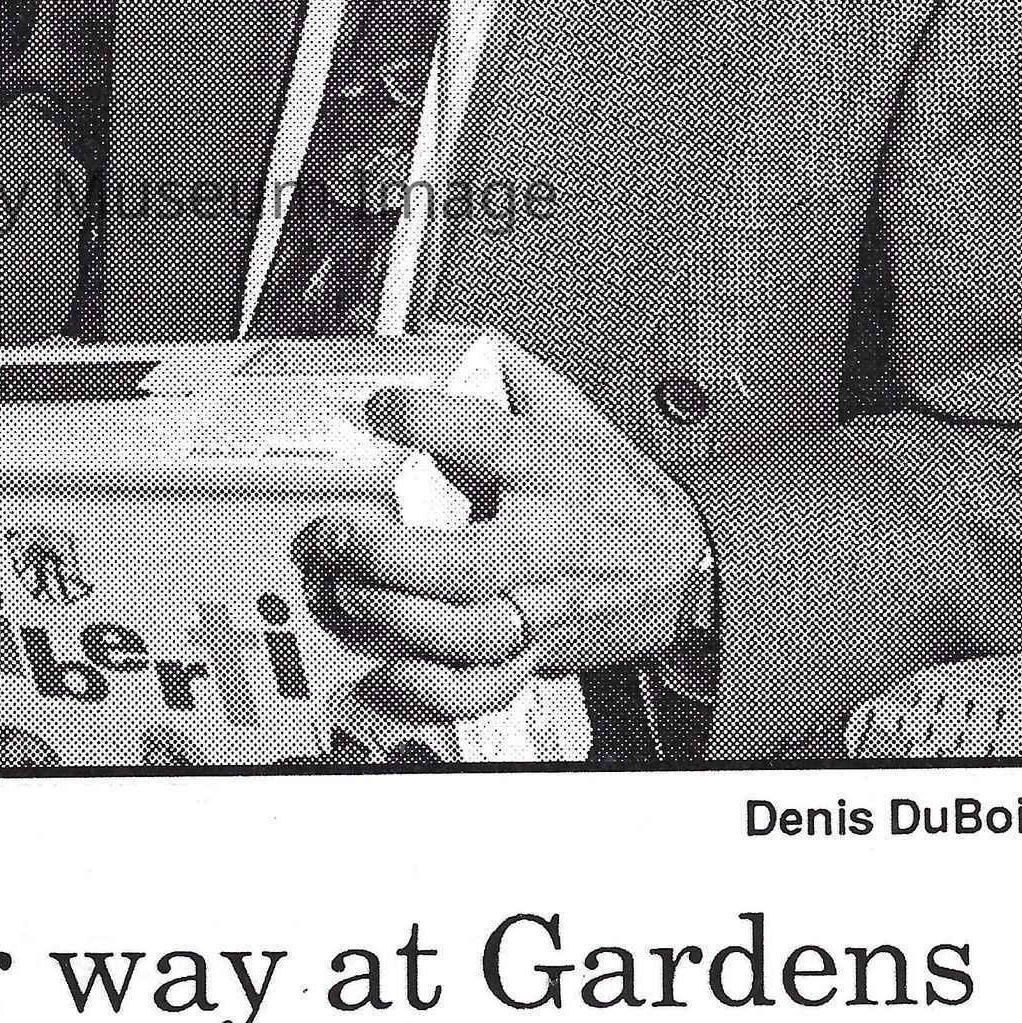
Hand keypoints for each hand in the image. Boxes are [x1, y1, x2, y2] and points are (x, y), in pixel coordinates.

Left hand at [292, 336, 706, 720]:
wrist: (683, 564)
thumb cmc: (615, 487)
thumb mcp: (571, 410)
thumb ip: (502, 366)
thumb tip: (434, 332)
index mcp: (554, 470)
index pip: (492, 439)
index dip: (429, 421)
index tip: (380, 407)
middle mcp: (547, 542)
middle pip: (466, 563)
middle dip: (388, 555)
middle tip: (338, 533)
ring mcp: (541, 606)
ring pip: (467, 631)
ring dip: (397, 618)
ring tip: (349, 589)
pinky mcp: (536, 652)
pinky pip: (482, 686)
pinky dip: (430, 690)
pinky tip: (386, 670)